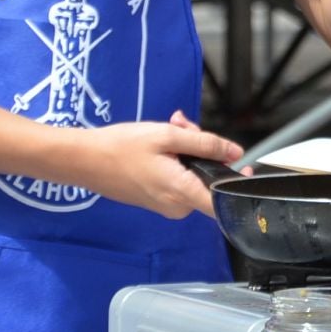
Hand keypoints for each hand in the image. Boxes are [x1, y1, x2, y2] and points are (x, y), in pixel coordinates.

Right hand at [73, 111, 241, 218]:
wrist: (85, 160)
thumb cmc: (121, 147)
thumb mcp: (167, 136)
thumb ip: (205, 143)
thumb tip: (235, 153)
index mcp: (181, 192)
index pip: (222, 204)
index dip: (237, 186)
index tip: (245, 167)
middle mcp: (177, 206)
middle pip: (207, 180)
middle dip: (203, 149)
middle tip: (185, 125)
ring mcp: (166, 205)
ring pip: (193, 177)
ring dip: (188, 151)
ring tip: (171, 127)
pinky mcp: (157, 200)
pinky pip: (178, 180)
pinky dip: (176, 159)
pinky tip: (163, 141)